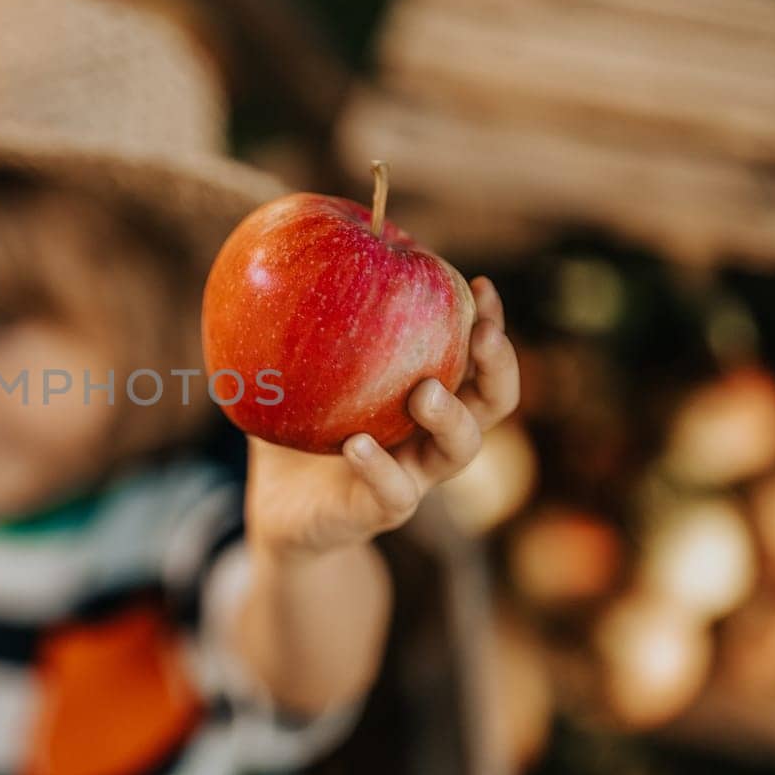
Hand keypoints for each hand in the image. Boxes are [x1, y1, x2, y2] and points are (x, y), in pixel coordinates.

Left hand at [246, 277, 518, 561]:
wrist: (280, 513)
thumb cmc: (297, 432)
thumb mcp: (297, 376)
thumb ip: (297, 328)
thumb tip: (277, 261)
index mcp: (425, 394)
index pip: (474, 356)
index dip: (488, 322)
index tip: (479, 286)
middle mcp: (431, 434)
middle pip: (493, 402)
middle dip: (498, 365)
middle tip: (482, 333)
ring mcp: (413, 475)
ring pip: (459, 450)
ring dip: (450, 417)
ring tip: (424, 392)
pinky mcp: (380, 511)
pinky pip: (395, 493)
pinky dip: (380, 467)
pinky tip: (358, 444)